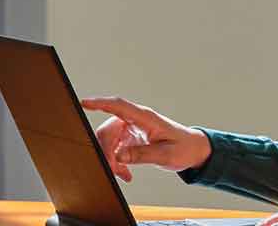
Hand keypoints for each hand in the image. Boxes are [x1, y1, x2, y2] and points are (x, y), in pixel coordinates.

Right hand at [80, 96, 211, 182]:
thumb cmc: (184, 148)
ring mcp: (132, 128)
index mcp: (145, 117)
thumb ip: (141, 154)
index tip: (84, 103)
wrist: (193, 150)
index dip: (100, 103)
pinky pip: (115, 148)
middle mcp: (135, 120)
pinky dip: (116, 162)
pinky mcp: (130, 138)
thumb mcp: (166, 155)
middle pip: (108, 130)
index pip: (119, 106)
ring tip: (122, 174)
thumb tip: (119, 156)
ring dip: (111, 159)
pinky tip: (125, 173)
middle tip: (113, 169)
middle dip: (106, 151)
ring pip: (109, 141)